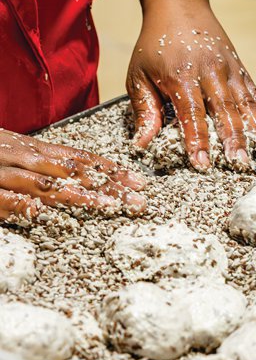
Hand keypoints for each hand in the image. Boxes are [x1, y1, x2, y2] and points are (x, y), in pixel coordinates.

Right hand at [0, 130, 146, 222]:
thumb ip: (42, 163)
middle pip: (69, 171)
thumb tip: (80, 178)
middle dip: (106, 186)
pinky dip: (17, 204)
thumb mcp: (13, 150)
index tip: (138, 182)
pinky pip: (1, 197)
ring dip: (74, 196)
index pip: (76, 157)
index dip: (108, 169)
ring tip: (104, 207)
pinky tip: (38, 212)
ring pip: (40, 184)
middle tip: (137, 201)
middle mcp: (17, 155)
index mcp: (28, 147)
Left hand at [126, 0, 255, 170]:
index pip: (192, 113)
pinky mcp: (240, 67)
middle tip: (240, 163)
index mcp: (180, 75)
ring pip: (245, 103)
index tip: (202, 162)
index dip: (198, 139)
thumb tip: (142, 143)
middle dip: (234, 138)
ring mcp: (229, 69)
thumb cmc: (154, 43)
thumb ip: (144, 109)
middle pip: (225, 110)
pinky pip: (255, 93)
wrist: (179, 6)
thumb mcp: (138, 74)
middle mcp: (209, 72)